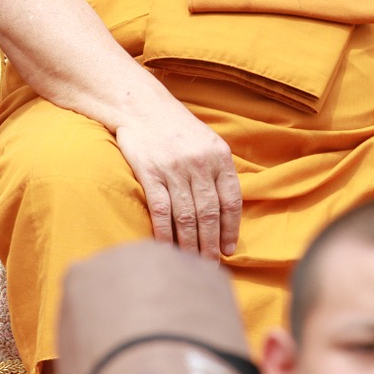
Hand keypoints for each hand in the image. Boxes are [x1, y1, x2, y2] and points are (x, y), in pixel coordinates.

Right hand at [115, 89, 242, 258]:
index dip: (231, 228)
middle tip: (210, 267)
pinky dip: (166, 234)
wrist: (141, 106)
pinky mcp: (150, 173)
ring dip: (191, 245)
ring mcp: (174, 169)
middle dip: (211, 244)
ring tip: (192, 264)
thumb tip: (226, 211)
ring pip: (187, 217)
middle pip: (209, 213)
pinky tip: (168, 250)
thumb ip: (217, 171)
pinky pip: (162, 211)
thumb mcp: (206, 141)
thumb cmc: (176, 126)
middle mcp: (199, 162)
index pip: (231, 200)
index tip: (228, 250)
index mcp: (219, 155)